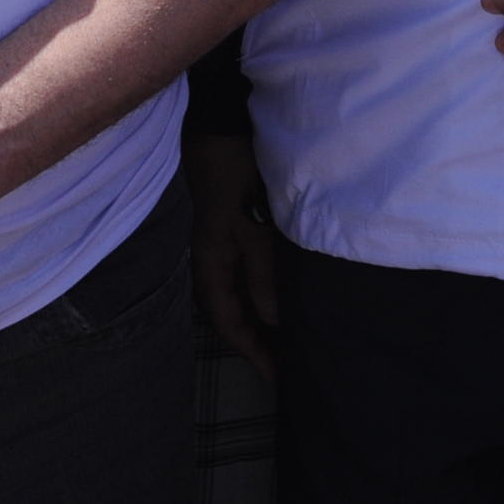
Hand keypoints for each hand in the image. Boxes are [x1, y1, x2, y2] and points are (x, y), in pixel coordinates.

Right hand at [186, 130, 282, 373]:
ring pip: (244, 293)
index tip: (278, 379)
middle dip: (259, 341)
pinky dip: (269, 290)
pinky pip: (253, 271)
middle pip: (234, 312)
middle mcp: (215, 257)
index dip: (252, 352)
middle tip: (290, 366)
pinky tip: (289, 293)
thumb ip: (263, 274)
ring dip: (266, 316)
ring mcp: (227, 241)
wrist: (225, 123)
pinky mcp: (242, 224)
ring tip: (293, 337)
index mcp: (211, 263)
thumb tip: (273, 321)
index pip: (228, 322)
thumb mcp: (253, 228)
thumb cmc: (237, 174)